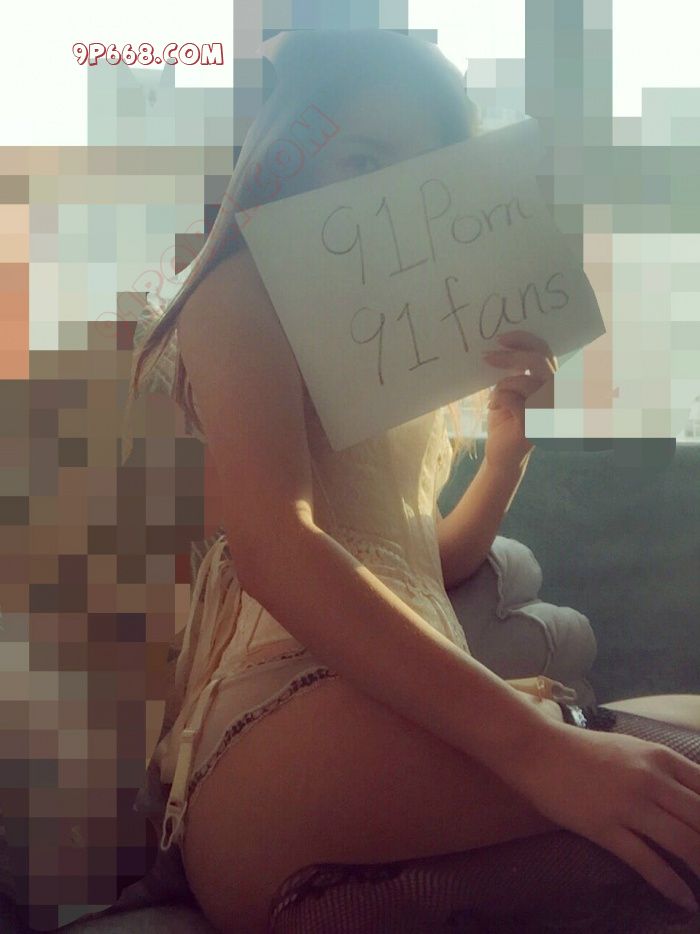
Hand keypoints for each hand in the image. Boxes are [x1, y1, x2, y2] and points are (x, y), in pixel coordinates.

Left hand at [481, 330, 557, 473]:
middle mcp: (555, 395)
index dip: (525, 340)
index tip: (500, 338)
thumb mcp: (509, 386)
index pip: (545, 351)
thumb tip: (500, 342)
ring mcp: (548, 411)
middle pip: (538, 362)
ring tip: (493, 396)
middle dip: (510, 356)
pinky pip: (513, 401)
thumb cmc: (505, 418)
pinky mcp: (534, 427)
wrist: (500, 453)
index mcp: (550, 381)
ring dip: (502, 385)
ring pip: (525, 382)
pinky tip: (493, 407)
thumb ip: (513, 367)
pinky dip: (499, 399)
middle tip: (486, 356)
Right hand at [509, 725, 699, 912]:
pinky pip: (648, 862)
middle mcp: (650, 779)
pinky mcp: (605, 827)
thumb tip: (689, 800)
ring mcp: (628, 804)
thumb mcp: (630, 750)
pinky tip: (684, 899)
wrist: (536, 749)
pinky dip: (672, 885)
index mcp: (659, 757)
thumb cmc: (582, 750)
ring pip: (685, 843)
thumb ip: (661, 770)